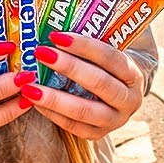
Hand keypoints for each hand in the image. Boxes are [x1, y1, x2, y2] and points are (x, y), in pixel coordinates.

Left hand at [21, 32, 143, 140]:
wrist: (122, 94)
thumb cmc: (107, 66)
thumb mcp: (108, 52)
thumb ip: (90, 42)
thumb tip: (55, 28)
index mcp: (134, 74)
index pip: (111, 57)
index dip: (84, 46)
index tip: (56, 36)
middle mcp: (130, 100)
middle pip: (99, 83)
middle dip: (68, 67)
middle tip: (41, 53)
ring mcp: (115, 120)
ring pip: (84, 110)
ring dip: (54, 98)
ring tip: (29, 87)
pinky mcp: (98, 134)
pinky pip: (73, 126)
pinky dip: (52, 114)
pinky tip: (35, 102)